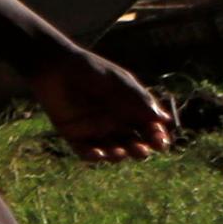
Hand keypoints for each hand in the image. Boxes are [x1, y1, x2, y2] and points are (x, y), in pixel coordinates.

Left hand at [30, 51, 173, 161]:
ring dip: (119, 156)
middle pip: (133, 144)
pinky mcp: (73, 134)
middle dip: (140, 151)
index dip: (156, 137)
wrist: (57, 67)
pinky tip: (98, 154)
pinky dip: (93, 156)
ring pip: (112, 151)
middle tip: (142, 149)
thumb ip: (140, 100)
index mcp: (130, 110)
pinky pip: (85, 151)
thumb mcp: (120, 83)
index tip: (160, 141)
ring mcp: (94, 130)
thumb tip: (165, 120)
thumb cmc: (92, 70)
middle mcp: (115, 123)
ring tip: (120, 152)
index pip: (148, 130)